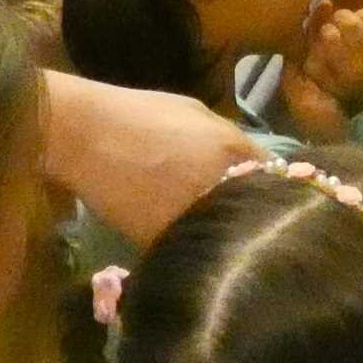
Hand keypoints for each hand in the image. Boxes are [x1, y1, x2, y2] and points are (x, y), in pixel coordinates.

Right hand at [42, 76, 258, 247]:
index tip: (269, 194)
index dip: (274, 187)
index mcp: (234, 151)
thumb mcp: (196, 113)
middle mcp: (222, 186)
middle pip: (256, 212)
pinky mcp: (164, 239)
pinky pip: (190, 249)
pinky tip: (186, 240)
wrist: (84, 136)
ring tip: (216, 230)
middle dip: (253, 214)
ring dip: (224, 234)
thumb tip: (251, 162)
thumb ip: (230, 140)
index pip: (278, 178)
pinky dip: (191, 247)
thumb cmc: (139, 115)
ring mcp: (194, 216)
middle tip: (246, 216)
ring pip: (225, 236)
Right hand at [306, 4, 362, 108]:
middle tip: (344, 23)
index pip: (329, 35)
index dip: (327, 30)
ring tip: (362, 24)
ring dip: (362, 16)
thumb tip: (317, 16)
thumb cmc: (353, 96)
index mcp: (348, 74)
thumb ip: (316, 55)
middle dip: (342, 18)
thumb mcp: (327, 84)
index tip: (329, 33)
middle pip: (350, 21)